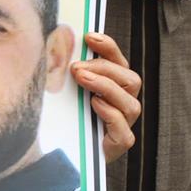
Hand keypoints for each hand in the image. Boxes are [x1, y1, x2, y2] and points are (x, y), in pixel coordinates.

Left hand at [70, 33, 140, 162]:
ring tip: (82, 80)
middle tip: (77, 68)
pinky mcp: (119, 144)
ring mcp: (124, 125)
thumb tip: (61, 41)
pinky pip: (124, 130)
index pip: (118, 62)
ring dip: (106, 87)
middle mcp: (123, 104)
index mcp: (113, 87)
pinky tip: (94, 105)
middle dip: (104, 69)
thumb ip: (69, 71)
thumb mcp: (64, 90)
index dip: (108, 47)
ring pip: (131, 104)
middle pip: (130, 79)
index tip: (89, 36)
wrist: (59, 153)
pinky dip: (111, 115)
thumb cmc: (64, 117)